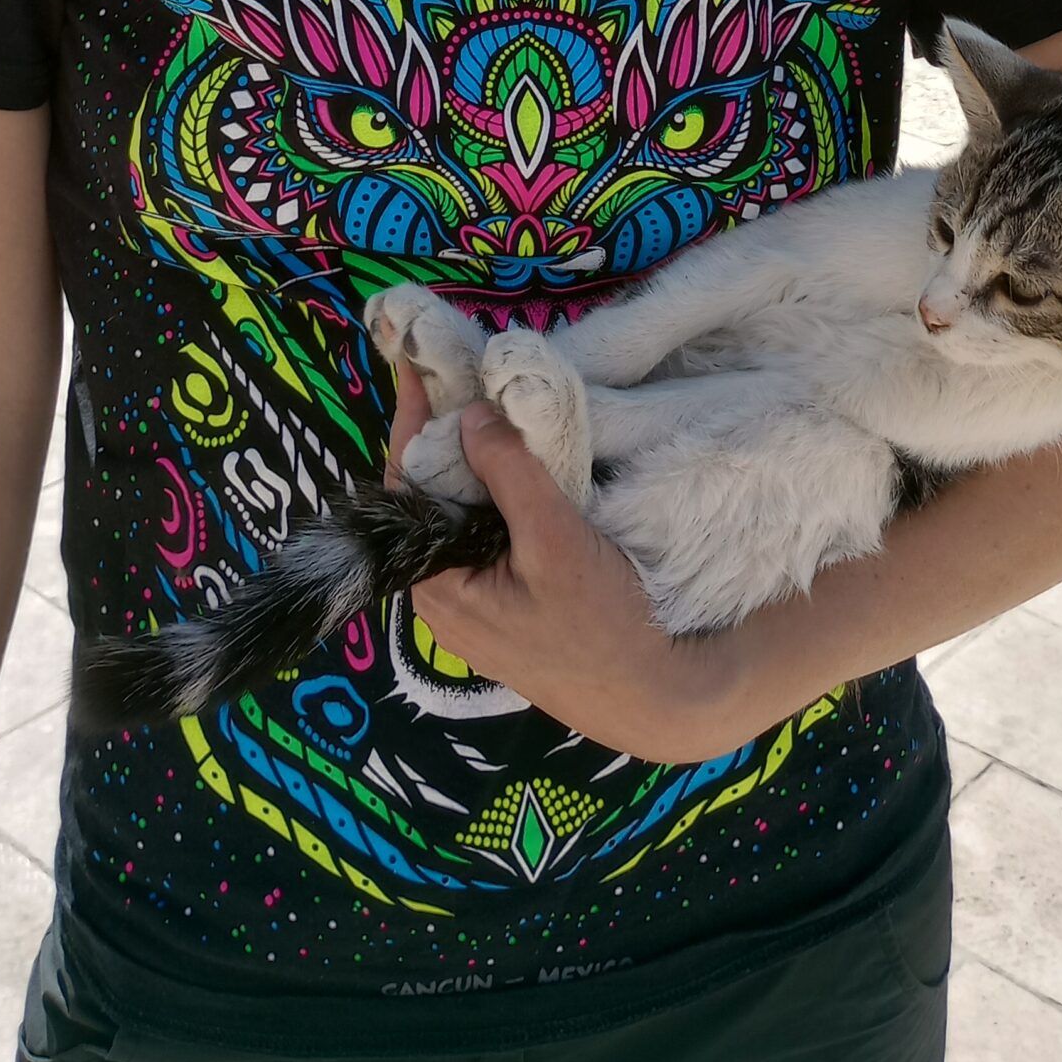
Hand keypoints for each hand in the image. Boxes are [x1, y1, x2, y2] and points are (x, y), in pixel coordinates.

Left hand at [382, 361, 745, 764]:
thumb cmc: (602, 627)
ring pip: (460, 513)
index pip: (406, 488)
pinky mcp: (507, 600)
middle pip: (430, 497)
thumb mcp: (556, 541)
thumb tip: (471, 413)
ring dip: (474, 459)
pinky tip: (519, 458)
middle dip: (445, 434)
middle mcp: (444, 595)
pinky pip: (487, 532)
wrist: (654, 695)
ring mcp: (476, 600)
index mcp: (438, 586)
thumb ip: (511, 476)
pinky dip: (498, 488)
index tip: (421, 366)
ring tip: (489, 399)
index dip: (414, 424)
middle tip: (462, 370)